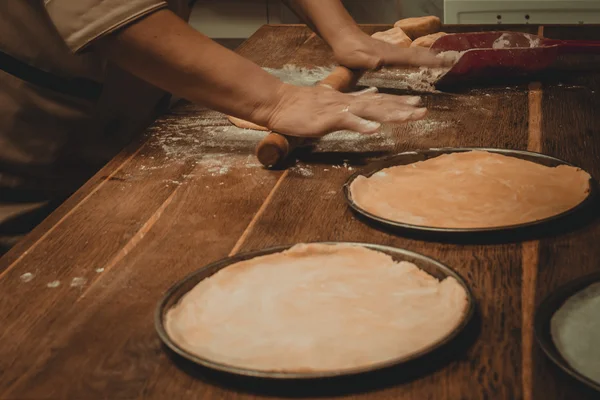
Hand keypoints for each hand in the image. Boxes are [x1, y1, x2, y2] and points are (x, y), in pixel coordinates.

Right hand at [255, 84, 426, 137]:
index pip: (378, 100)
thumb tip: (370, 96)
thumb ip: (351, 102)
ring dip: (390, 114)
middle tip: (423, 111)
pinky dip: (361, 124)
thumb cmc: (303, 106)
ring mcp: (339, 110)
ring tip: (408, 117)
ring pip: (369, 110)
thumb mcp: (331, 103)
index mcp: (349, 101)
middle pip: (380, 104)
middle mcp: (348, 103)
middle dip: (402, 108)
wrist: (280, 103)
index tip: (417, 104)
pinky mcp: (327, 119)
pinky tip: (373, 129)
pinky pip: (347, 121)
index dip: (398, 102)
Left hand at [331, 27, 448, 69]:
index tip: (443, 62)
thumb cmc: (348, 50)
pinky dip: (419, 58)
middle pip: (418, 54)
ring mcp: (391, 51)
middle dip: (435, 58)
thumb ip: (367, 60)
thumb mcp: (356, 58)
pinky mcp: (388, 53)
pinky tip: (421, 60)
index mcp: (389, 55)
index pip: (413, 58)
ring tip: (443, 61)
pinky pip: (408, 56)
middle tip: (452, 61)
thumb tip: (378, 63)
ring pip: (415, 54)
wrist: (342, 37)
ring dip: (430, 57)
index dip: (428, 61)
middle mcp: (393, 52)